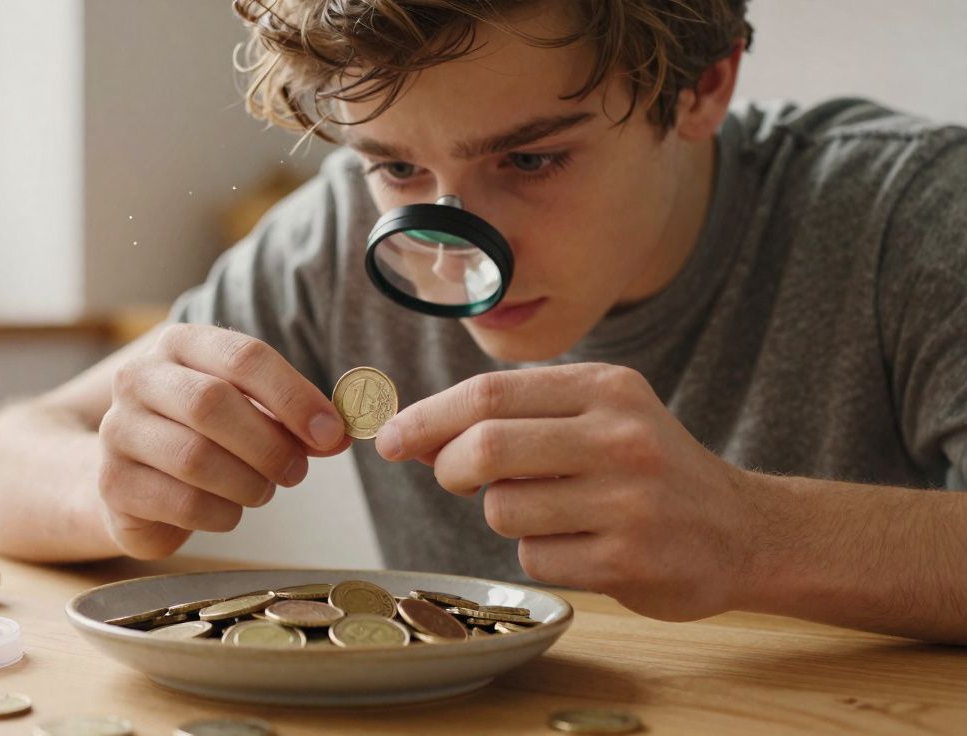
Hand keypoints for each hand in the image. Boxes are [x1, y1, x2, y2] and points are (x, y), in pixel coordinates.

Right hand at [98, 324, 348, 558]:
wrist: (134, 478)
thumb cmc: (204, 436)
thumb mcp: (249, 412)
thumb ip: (292, 419)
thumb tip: (336, 435)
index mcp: (181, 344)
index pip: (243, 357)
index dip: (294, 396)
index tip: (330, 433)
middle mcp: (140, 377)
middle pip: (212, 403)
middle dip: (268, 444)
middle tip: (297, 472)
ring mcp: (118, 429)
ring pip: (195, 457)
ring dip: (247, 483)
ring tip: (262, 490)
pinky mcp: (113, 482)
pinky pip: (181, 502)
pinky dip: (221, 514)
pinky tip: (228, 511)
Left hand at [375, 363, 767, 621]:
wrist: (742, 530)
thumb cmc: (648, 468)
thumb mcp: (598, 415)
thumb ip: (515, 416)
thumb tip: (412, 433)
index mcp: (606, 388)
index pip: (490, 393)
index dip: (427, 417)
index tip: (389, 439)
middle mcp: (620, 437)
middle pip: (486, 447)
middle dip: (449, 466)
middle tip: (454, 478)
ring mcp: (627, 501)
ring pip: (502, 509)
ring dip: (503, 514)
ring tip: (549, 509)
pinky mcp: (627, 560)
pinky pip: (534, 557)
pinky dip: (539, 552)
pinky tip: (580, 543)